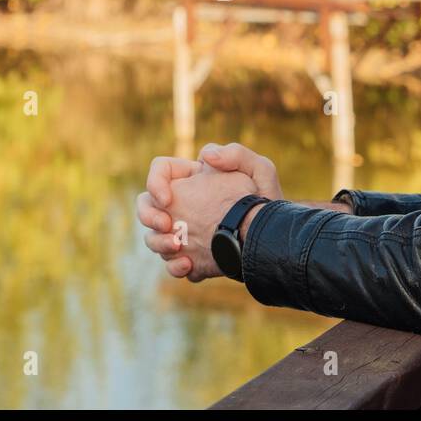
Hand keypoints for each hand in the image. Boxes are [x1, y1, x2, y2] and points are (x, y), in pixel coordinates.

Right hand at [137, 143, 283, 279]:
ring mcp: (185, 233)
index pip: (161, 170)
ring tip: (177, 247)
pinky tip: (189, 265)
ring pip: (154, 237)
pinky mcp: (192, 257)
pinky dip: (175, 267)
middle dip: (148, 215)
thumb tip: (204, 157)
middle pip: (146, 205)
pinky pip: (172, 264)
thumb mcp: (260, 170)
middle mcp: (184, 206)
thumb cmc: (267, 202)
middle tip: (166, 224)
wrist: (274, 240)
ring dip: (158, 243)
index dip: (155, 181)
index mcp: (194, 180)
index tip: (168, 198)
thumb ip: (235, 154)